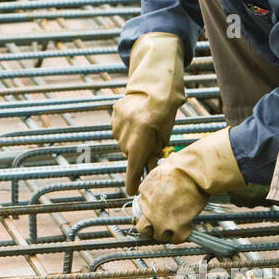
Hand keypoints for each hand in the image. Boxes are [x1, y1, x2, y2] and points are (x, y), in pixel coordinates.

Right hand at [113, 33, 184, 194]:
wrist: (153, 87)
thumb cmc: (164, 113)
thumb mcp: (164, 136)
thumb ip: (154, 153)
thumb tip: (149, 170)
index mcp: (141, 140)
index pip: (134, 169)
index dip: (132, 182)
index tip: (132, 191)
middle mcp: (127, 134)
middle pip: (130, 154)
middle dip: (139, 152)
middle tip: (150, 140)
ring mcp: (118, 125)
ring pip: (124, 143)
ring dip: (133, 140)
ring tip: (144, 126)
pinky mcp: (114, 116)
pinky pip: (119, 131)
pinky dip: (127, 129)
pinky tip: (135, 119)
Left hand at [133, 129, 245, 242]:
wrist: (193, 173)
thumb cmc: (180, 169)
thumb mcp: (157, 174)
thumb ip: (153, 187)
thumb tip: (155, 194)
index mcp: (143, 194)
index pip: (141, 210)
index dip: (150, 213)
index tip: (158, 213)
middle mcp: (148, 209)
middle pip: (144, 229)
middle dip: (153, 228)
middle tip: (164, 225)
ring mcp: (161, 220)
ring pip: (159, 236)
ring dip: (167, 233)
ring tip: (177, 227)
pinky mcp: (176, 226)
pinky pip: (176, 239)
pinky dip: (181, 236)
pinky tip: (187, 227)